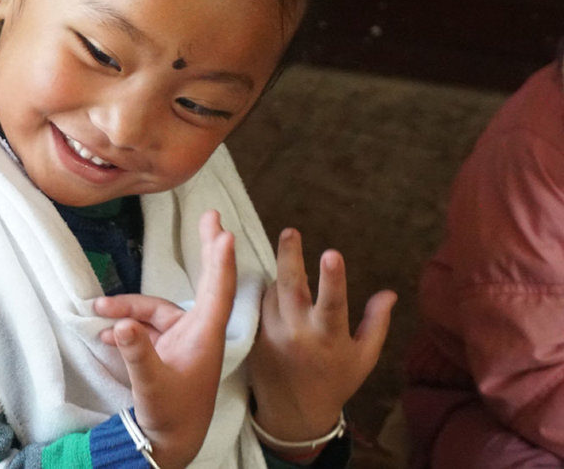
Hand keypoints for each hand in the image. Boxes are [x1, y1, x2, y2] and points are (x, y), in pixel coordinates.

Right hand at [93, 210, 236, 468]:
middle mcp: (196, 332)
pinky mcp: (165, 348)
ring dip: (127, 307)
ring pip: (154, 309)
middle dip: (205, 249)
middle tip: (211, 216)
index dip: (220, 260)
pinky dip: (125, 327)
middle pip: (204, 282)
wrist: (166, 443)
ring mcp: (181, 339)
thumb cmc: (170, 415)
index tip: (224, 233)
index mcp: (204, 336)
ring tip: (98, 311)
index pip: (217, 291)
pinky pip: (143, 327)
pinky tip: (106, 335)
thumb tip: (121, 324)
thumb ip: (136, 353)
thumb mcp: (151, 384)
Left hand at [250, 228, 396, 446]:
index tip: (331, 253)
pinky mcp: (254, 335)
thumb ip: (376, 323)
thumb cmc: (335, 381)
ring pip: (273, 291)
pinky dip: (268, 291)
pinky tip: (276, 286)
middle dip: (290, 257)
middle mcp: (297, 333)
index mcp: (328, 338)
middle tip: (290, 231)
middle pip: (291, 288)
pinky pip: (259, 303)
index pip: (332, 303)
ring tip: (291, 253)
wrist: (294, 413)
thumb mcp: (364, 357)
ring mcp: (271, 333)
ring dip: (282, 273)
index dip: (333, 278)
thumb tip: (390, 292)